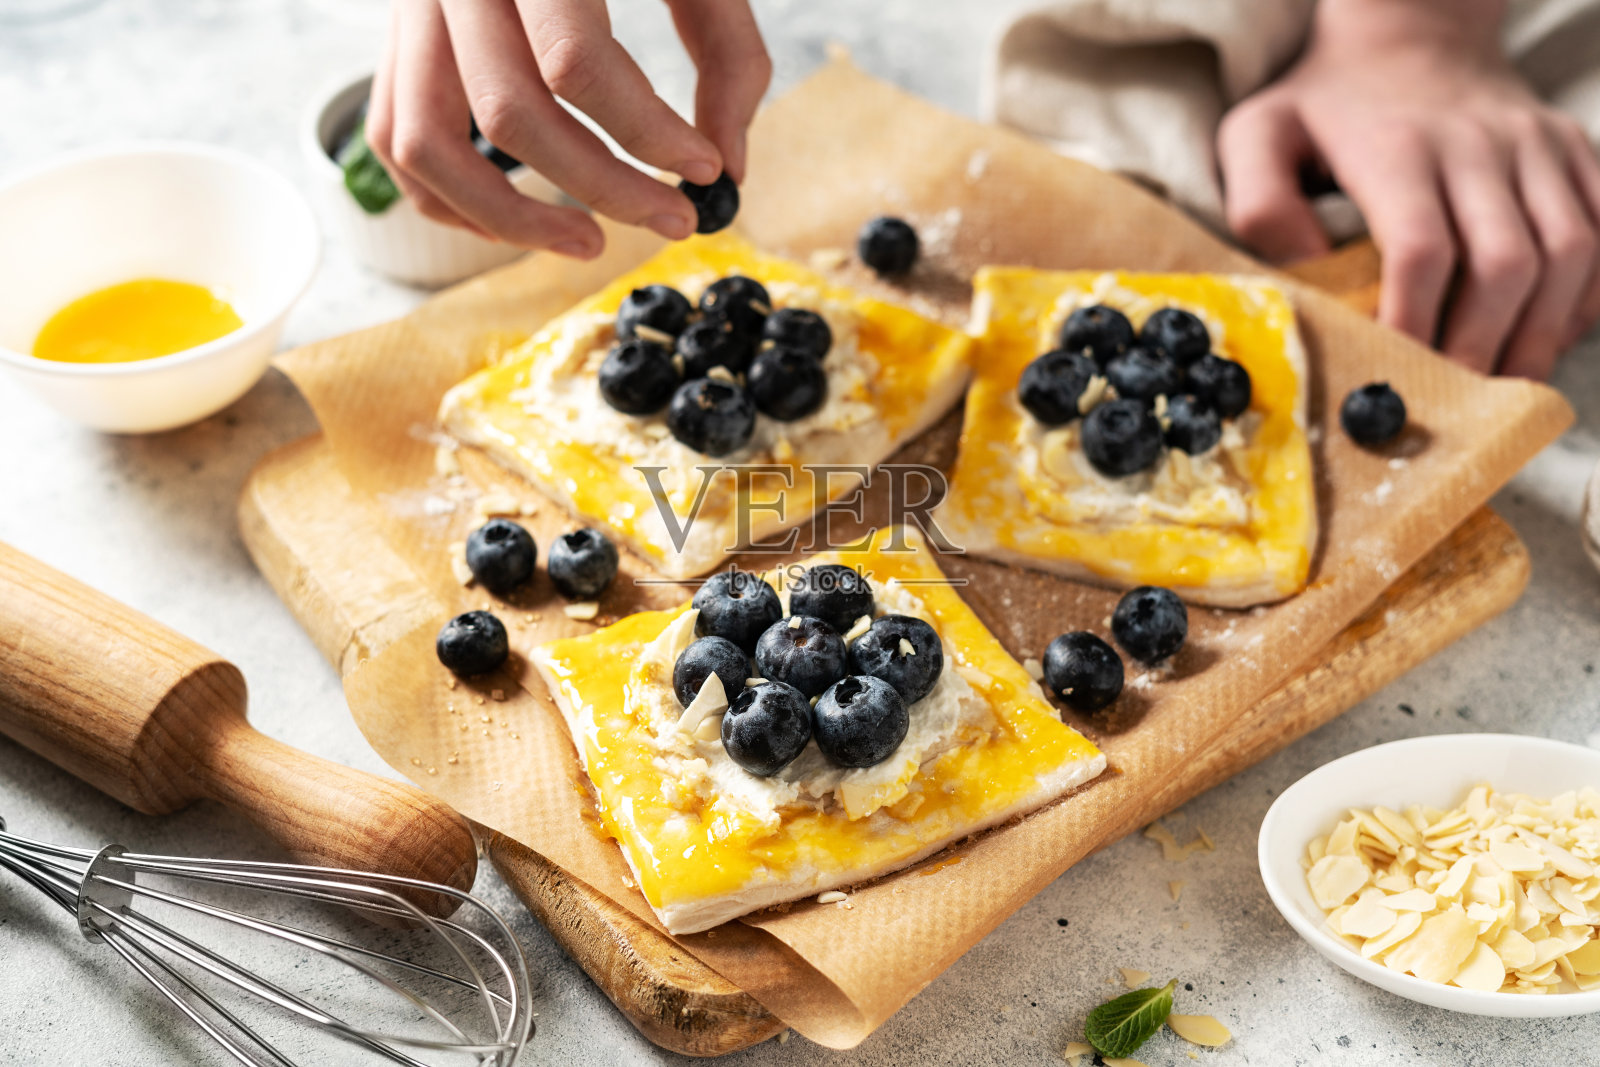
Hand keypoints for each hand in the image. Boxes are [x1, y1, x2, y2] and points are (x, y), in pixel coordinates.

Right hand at [366, 0, 770, 257]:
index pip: (574, 60)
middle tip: (674, 219)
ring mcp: (412, 9)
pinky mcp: (400, 37)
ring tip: (590, 242)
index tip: (708, 169)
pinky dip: (452, 202)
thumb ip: (726, 52)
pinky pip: (396, 141)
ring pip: (427, 146)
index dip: (648, 132)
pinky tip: (524, 222)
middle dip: (602, 187)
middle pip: (508, 114)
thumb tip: (729, 168)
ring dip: (511, 219)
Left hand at [1218, 0, 1599, 377]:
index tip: (1400, 373)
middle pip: (1506, 262)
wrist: (1413, 30)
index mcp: (1400, 149)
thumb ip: (1260, 203)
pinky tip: (1553, 331)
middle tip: (1459, 400)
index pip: (1422, 247)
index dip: (1416, 320)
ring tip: (1508, 383)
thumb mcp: (1259, 135)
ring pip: (1570, 251)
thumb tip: (1303, 276)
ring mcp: (1537, 146)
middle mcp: (1480, 145)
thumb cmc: (1325, 102)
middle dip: (1485, 344)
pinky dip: (1591, 291)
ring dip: (1543, 329)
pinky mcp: (1575, 151)